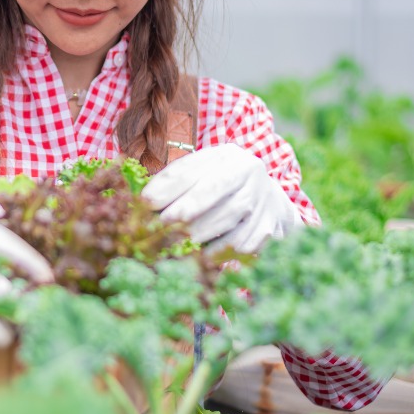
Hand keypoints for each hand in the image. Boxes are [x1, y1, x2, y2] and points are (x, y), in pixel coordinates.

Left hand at [141, 142, 304, 254]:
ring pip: (225, 220)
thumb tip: (142, 201)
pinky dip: (218, 253)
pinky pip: (239, 245)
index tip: (145, 203)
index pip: (192, 169)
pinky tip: (201, 257)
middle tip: (158, 227)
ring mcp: (261, 200)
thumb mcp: (201, 175)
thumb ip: (175, 182)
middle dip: (181, 212)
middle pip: (211, 192)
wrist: (270, 203)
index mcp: (226, 155)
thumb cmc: (222, 189)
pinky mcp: (268, 228)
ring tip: (174, 244)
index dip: (166, 187)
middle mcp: (248, 172)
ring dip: (196, 235)